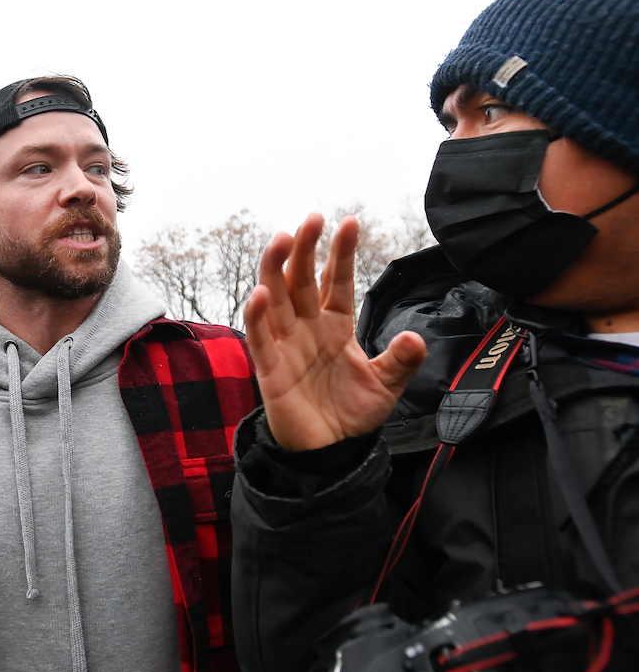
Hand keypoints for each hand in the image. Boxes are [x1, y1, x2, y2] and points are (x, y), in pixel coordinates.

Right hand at [242, 214, 426, 450]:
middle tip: (311, 218)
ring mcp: (286, 345)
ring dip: (276, 268)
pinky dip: (258, 317)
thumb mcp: (387, 385)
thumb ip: (401, 361)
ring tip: (282, 238)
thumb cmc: (353, 413)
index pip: (336, 281)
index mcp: (335, 325)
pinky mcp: (269, 369)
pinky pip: (260, 338)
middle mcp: (307, 328)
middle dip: (305, 248)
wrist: (331, 452)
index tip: (349, 223)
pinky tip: (262, 294)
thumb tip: (414, 338)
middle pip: (301, 279)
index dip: (341, 254)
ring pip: (276, 298)